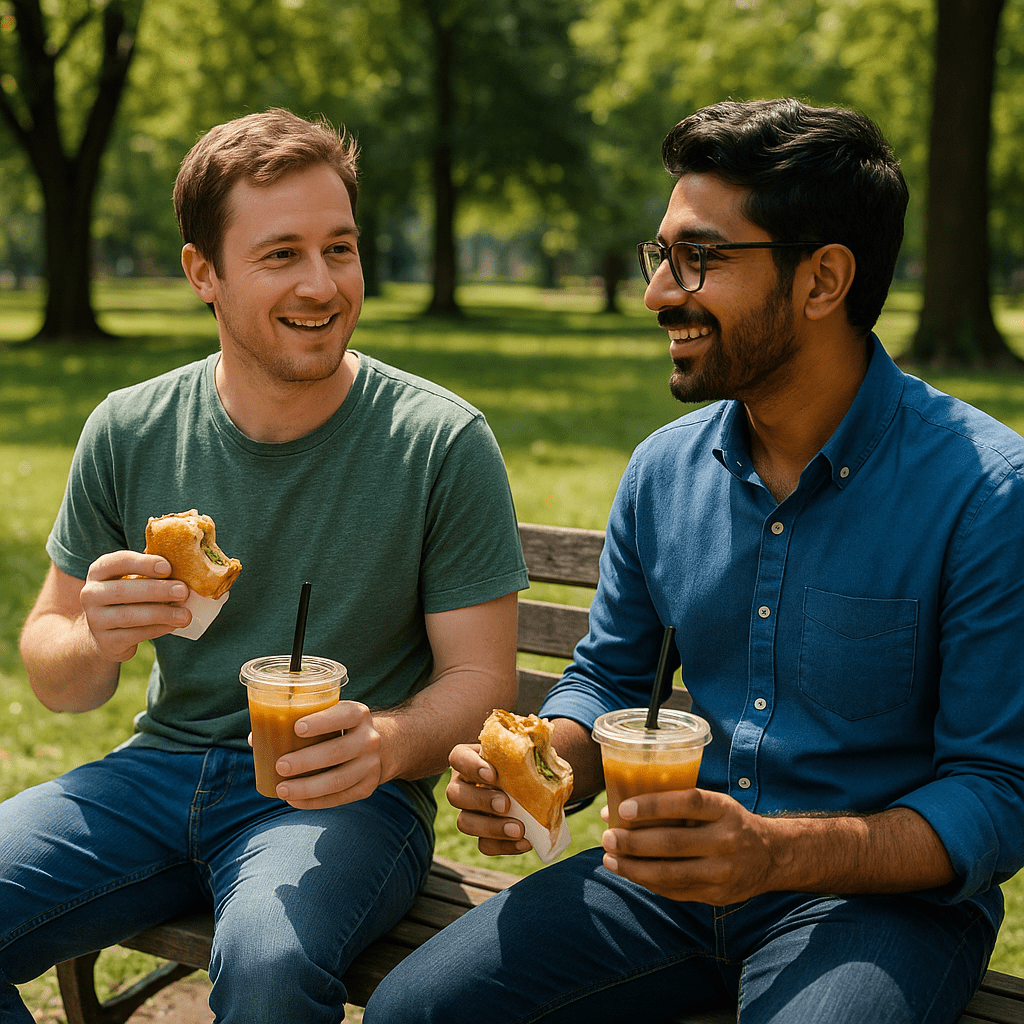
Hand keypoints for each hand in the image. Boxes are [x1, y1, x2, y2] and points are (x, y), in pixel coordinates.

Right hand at [79, 551, 191, 662]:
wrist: (103, 633)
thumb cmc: (128, 598)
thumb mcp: (132, 580)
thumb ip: (152, 573)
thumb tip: (188, 570)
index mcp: (99, 571)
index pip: (118, 562)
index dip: (143, 563)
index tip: (168, 567)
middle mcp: (91, 594)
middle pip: (123, 591)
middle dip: (157, 590)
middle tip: (183, 591)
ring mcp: (95, 619)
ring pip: (129, 616)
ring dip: (162, 614)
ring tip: (185, 615)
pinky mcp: (105, 641)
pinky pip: (134, 635)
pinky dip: (158, 629)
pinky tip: (173, 625)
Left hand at [273, 700, 383, 809]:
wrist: (378, 746)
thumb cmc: (339, 728)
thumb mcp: (329, 716)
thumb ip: (297, 722)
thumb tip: (255, 737)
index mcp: (358, 714)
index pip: (343, 716)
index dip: (321, 722)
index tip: (297, 728)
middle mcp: (369, 739)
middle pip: (337, 751)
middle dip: (307, 760)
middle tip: (280, 765)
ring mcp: (371, 765)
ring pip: (338, 779)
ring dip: (308, 787)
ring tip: (282, 789)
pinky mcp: (367, 787)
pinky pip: (340, 797)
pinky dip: (315, 801)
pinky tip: (295, 801)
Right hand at [446, 743, 531, 856]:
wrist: (538, 786)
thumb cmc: (528, 760)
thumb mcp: (528, 750)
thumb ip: (530, 748)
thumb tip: (544, 750)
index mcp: (470, 759)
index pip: (458, 758)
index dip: (471, 767)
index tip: (492, 775)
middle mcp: (463, 785)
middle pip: (455, 795)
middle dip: (481, 800)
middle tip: (506, 804)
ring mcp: (470, 812)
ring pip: (464, 822)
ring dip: (491, 828)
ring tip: (518, 829)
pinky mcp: (482, 834)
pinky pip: (484, 845)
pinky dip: (504, 846)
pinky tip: (525, 842)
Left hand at [601, 788, 773, 904]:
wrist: (772, 856)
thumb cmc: (729, 822)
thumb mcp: (715, 803)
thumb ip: (676, 804)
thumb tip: (618, 808)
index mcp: (723, 809)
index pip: (687, 803)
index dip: (653, 805)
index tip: (622, 808)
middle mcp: (725, 840)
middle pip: (672, 843)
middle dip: (633, 842)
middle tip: (608, 837)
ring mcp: (722, 872)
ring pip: (669, 873)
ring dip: (634, 867)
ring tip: (609, 858)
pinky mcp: (716, 895)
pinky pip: (674, 891)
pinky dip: (648, 882)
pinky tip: (630, 872)